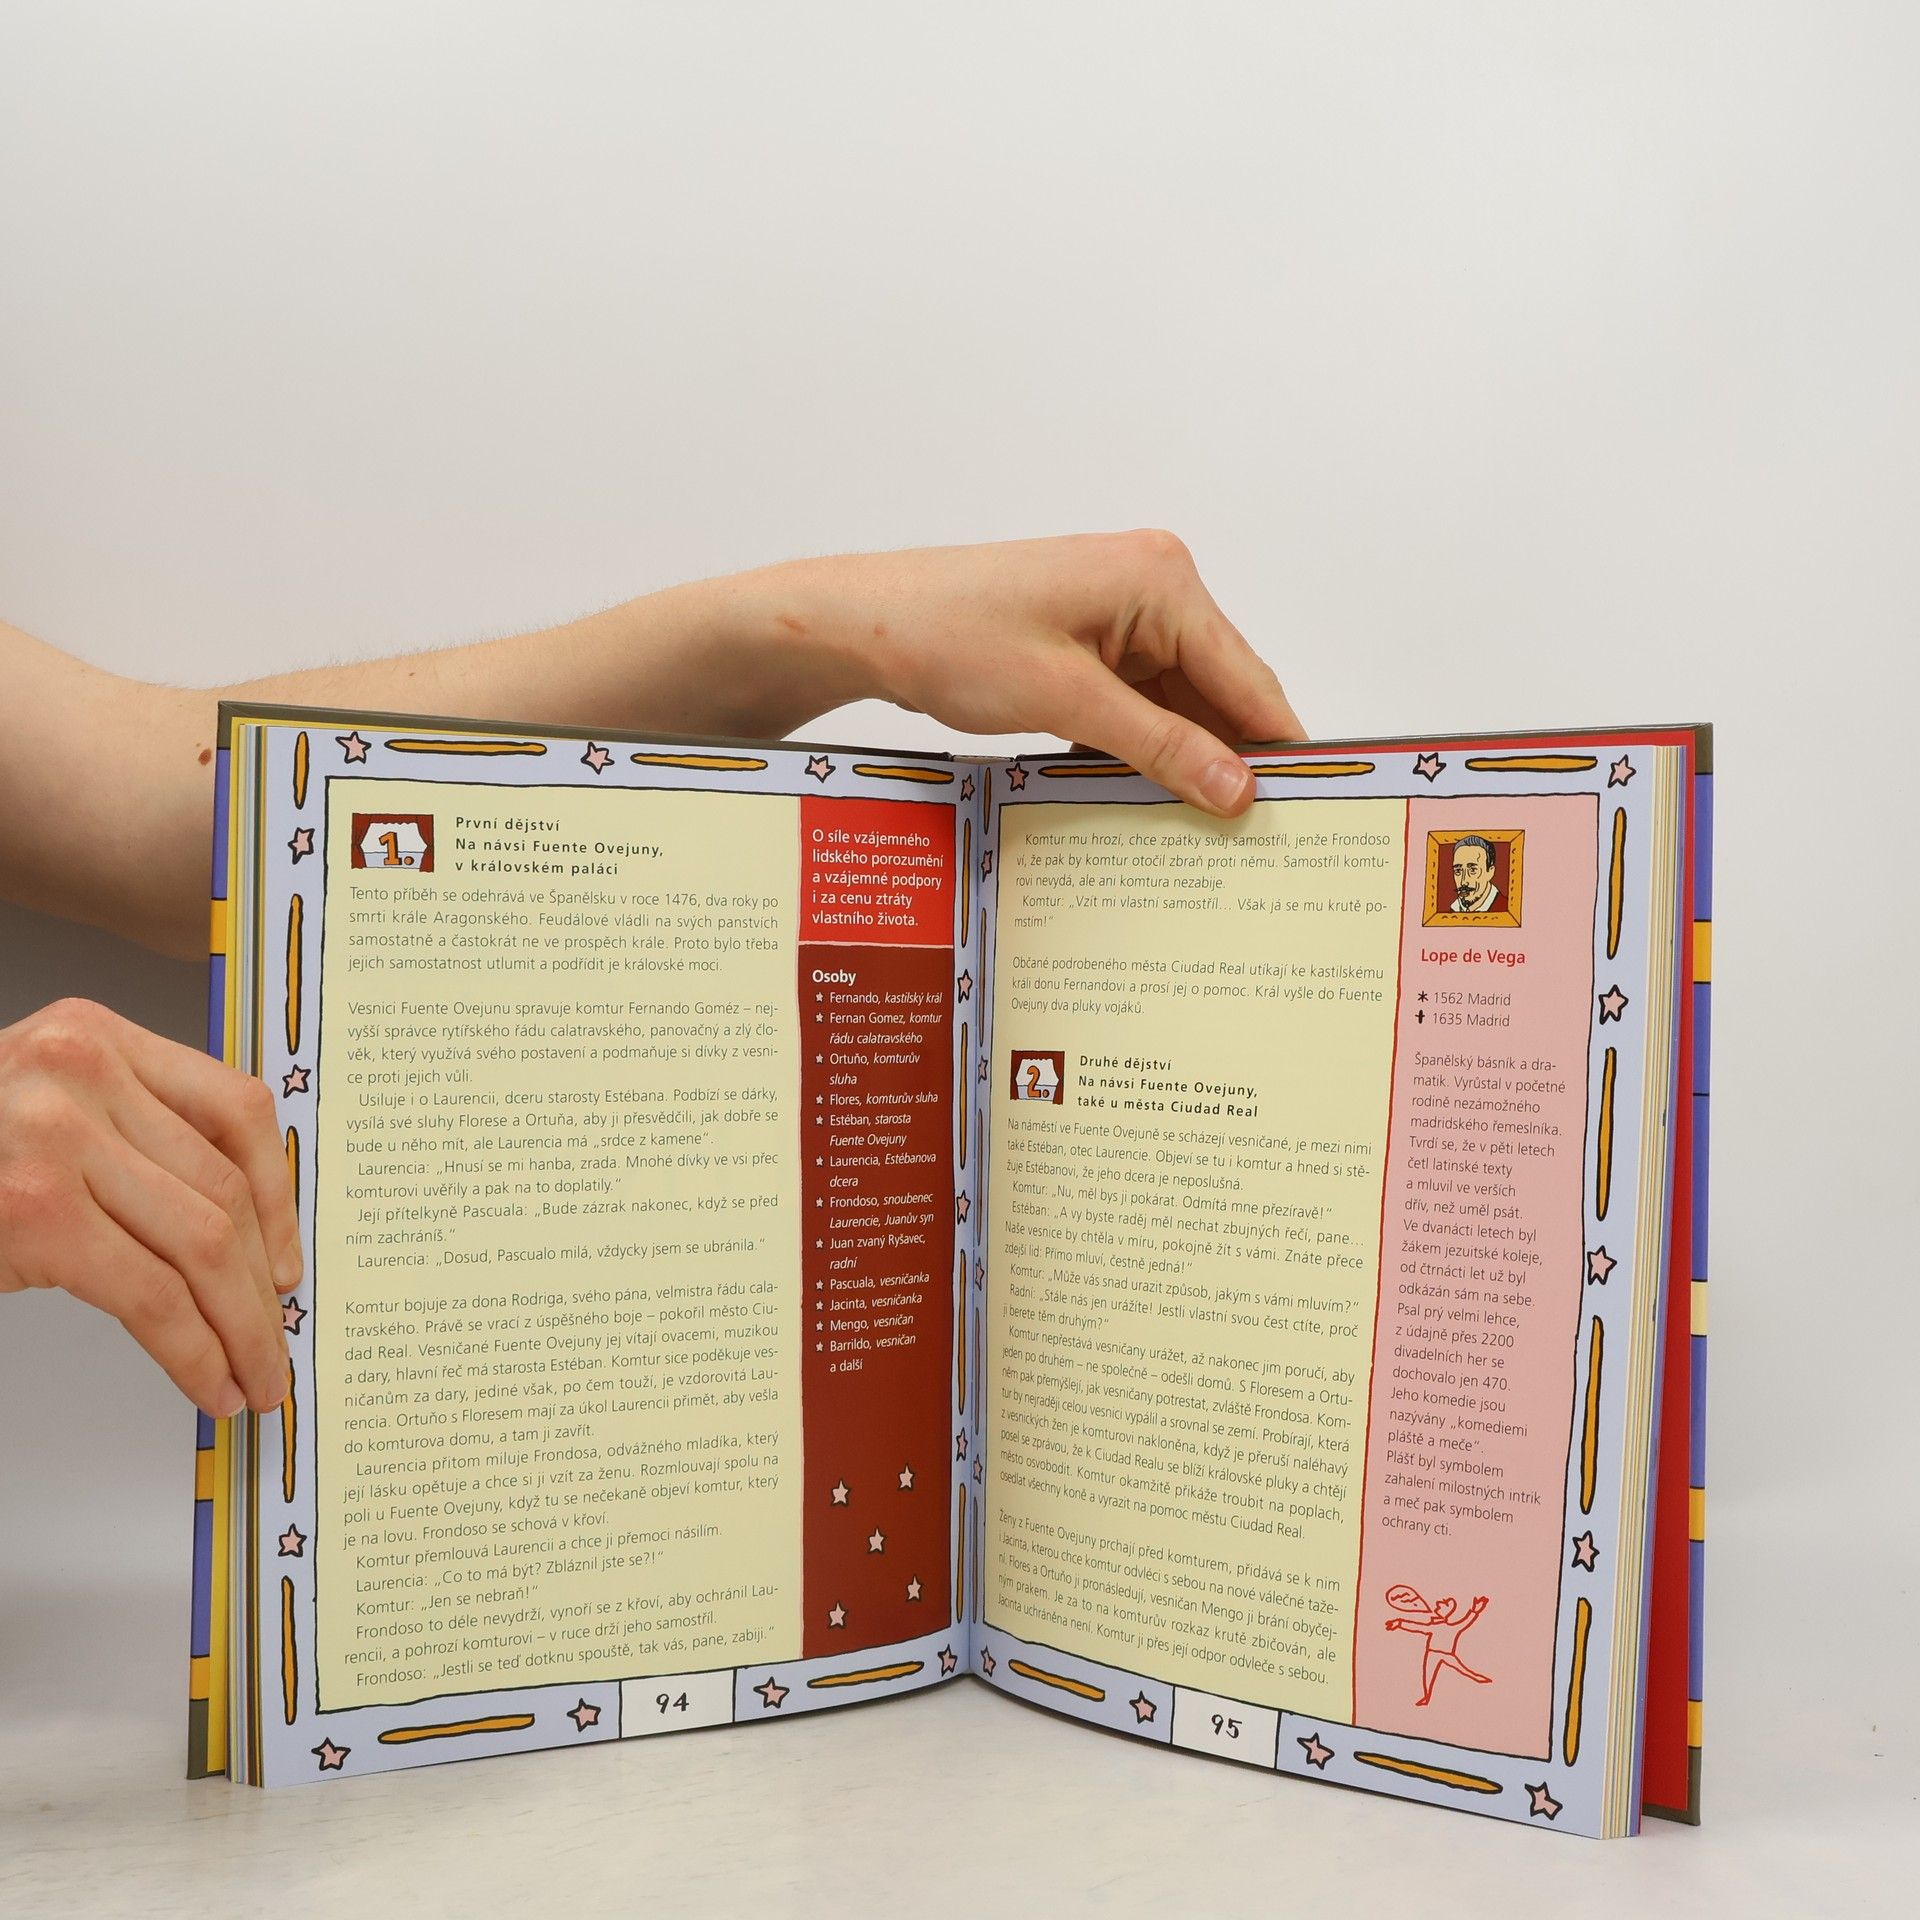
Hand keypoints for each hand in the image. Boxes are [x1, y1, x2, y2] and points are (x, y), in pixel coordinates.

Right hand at [0, 999, 299, 1416]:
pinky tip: (209, 1381)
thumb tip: (246, 1236)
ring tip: (255, 1375)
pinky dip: (194, 1351)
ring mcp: (55, 1138)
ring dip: (241, 1327)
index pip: (236, 1109)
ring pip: (203, 1245)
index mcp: (96, 1034)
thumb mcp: (49, 1112)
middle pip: (223, 1188)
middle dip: (261, 1284)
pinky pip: (153, 1295)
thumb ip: (135, 1139)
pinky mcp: (35, 1212)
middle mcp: (81, 1070)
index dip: (278, 1198)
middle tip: (276, 1340)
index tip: (288, 1262)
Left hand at [767, 531, 1304, 815]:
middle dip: (1228, 761)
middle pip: (1218, 693)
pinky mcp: (1089, 642)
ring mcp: (1120, 614)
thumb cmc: (951, 634)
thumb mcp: (1065, 700)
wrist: (867, 626)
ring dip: (1180, 762)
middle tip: (1255, 841)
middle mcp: (1153, 587)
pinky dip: (1139, 749)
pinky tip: (1142, 801)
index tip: (1305, 808)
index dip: (1277, 748)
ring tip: (1202, 834)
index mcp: (1161, 581)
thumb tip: (1235, 789)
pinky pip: (1137, 706)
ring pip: (1177, 706)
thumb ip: (1159, 745)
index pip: (1247, 678)